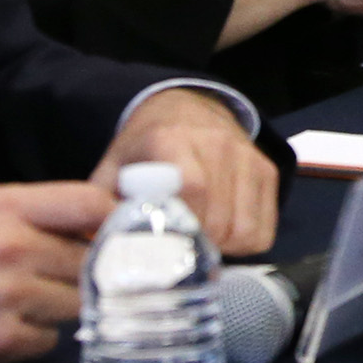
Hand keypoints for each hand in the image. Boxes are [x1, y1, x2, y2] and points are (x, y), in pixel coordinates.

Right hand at [0, 180, 112, 362]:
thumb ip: (32, 214)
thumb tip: (96, 227)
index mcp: (3, 207)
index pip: (91, 205)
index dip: (112, 221)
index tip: (117, 234)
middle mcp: (10, 248)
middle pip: (91, 261)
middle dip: (81, 271)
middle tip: (56, 277)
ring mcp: (6, 297)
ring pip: (74, 304)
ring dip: (56, 307)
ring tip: (18, 302)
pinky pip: (46, 341)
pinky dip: (31, 338)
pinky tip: (1, 327)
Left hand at [96, 87, 284, 254]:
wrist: (188, 109)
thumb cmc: (145, 148)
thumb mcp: (114, 167)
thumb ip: (102, 206)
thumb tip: (95, 252)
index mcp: (171, 139)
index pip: (192, 188)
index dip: (180, 226)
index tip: (162, 246)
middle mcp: (217, 143)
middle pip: (219, 217)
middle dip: (196, 246)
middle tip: (176, 252)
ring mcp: (247, 156)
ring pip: (244, 229)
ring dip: (221, 248)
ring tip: (199, 241)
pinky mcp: (267, 171)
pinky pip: (264, 230)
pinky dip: (243, 243)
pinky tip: (222, 234)